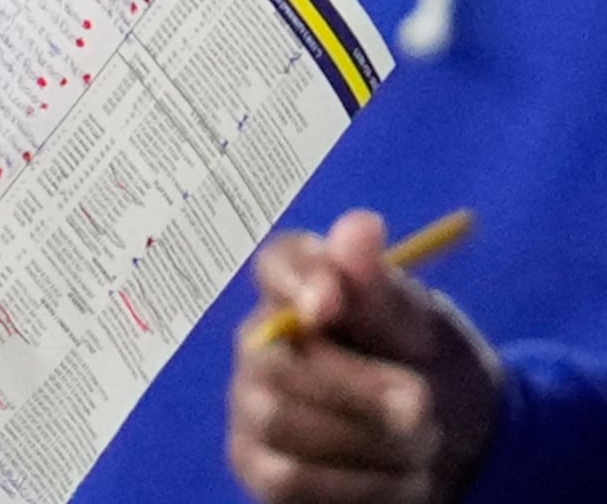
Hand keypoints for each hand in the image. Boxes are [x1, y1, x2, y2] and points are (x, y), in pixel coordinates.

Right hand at [226, 211, 502, 502]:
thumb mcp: (422, 329)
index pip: (277, 265)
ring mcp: (250, 406)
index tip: (330, 305)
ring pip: (279, 421)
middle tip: (423, 406)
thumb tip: (359, 226)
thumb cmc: (428, 366)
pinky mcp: (258, 466)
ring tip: (422, 447)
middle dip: (360, 388)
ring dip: (368, 441)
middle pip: (277, 361)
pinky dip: (359, 485)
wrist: (453, 443)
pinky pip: (288, 478)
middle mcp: (259, 343)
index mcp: (302, 289)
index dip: (296, 281)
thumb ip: (383, 290)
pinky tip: (402, 481)